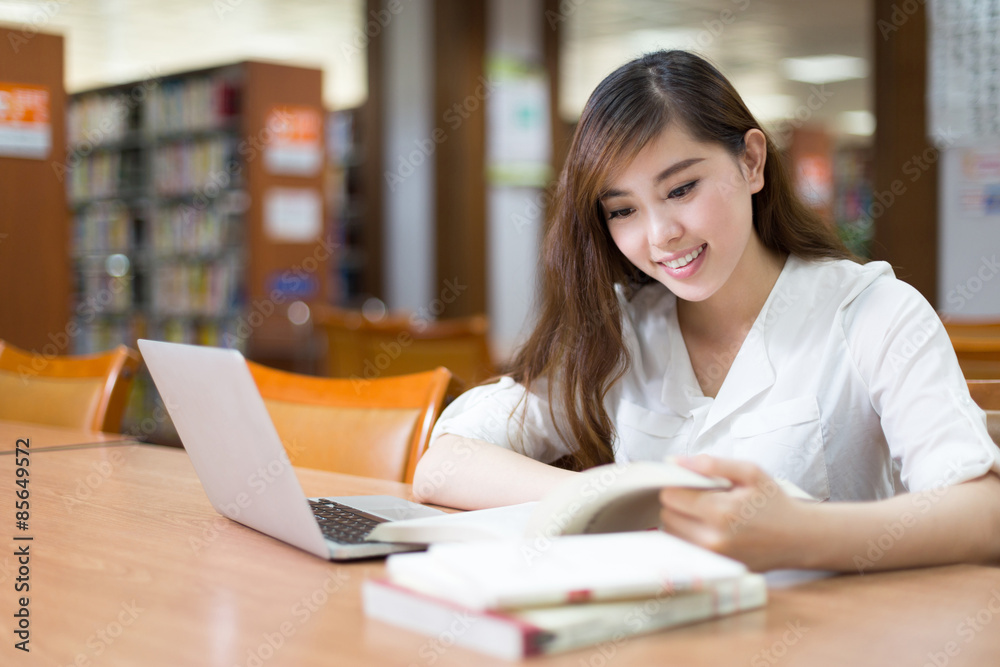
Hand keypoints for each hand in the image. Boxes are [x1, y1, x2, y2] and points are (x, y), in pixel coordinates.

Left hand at [658, 455, 811, 570]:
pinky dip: (689, 537)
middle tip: (701, 499)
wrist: (799, 538)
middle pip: (667, 515)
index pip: (670, 496)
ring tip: (705, 514)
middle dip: (679, 503)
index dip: (677, 485)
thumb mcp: (749, 472)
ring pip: (672, 534)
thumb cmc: (774, 502)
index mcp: (720, 511)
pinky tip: (707, 529)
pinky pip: (685, 549)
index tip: (691, 484)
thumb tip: (675, 461)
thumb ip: (712, 464)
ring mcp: (713, 558)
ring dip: (681, 521)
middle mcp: (713, 539)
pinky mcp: (715, 568)